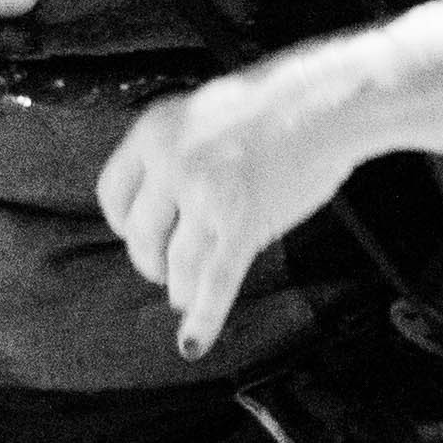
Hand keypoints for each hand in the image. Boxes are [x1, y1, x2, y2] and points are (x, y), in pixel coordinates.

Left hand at [97, 48, 371, 360]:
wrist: (330, 100)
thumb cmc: (276, 105)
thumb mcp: (204, 112)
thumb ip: (176, 150)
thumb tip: (160, 199)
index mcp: (154, 131)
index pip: (112, 194)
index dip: (124, 224)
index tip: (136, 236)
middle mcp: (172, 163)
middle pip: (142, 235)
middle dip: (152, 262)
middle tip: (163, 272)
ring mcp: (206, 195)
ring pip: (179, 264)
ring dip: (181, 289)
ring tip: (185, 299)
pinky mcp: (242, 223)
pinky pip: (215, 282)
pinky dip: (203, 318)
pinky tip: (193, 342)